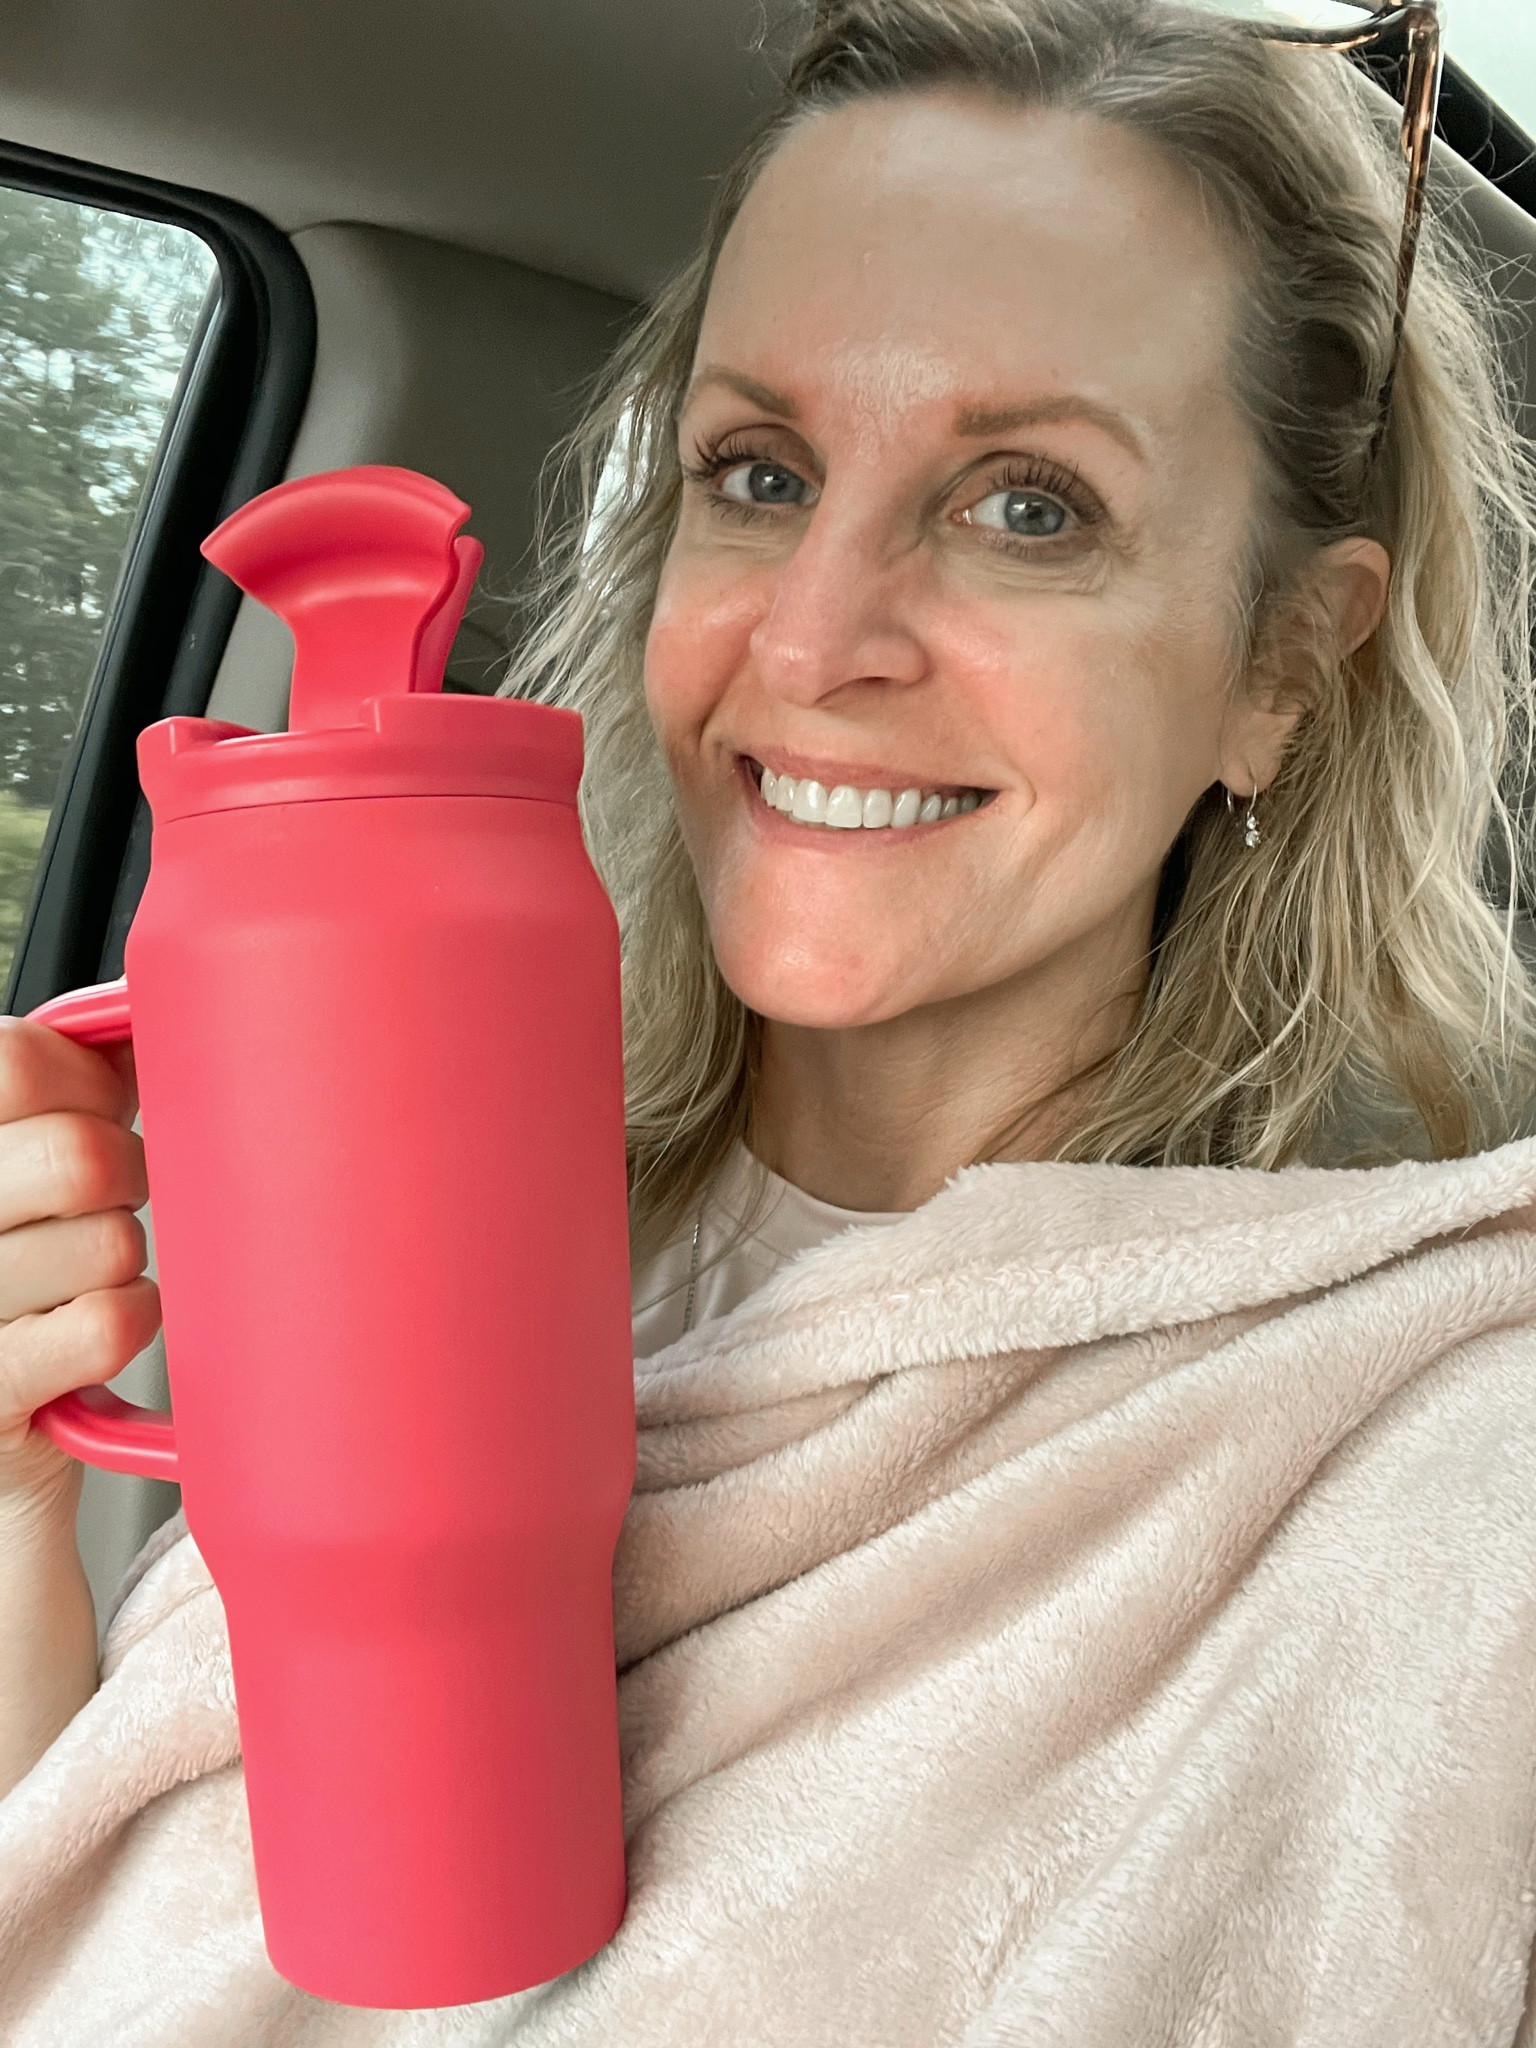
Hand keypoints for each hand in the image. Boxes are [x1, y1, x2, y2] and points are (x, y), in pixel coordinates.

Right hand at [0, 1016, 160, 1513]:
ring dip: (124, 1258)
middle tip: (110, 1200)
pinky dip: (131, 1320)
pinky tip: (97, 1326)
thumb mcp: (15, 1159)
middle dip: (126, 1175)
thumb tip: (146, 1016)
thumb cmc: (6, 1267)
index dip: (87, 1082)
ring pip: (108, 1243)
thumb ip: (71, 1082)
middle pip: (80, 1155)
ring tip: (84, 1274)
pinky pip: (110, 1322)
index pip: (16, 1060)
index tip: (99, 1111)